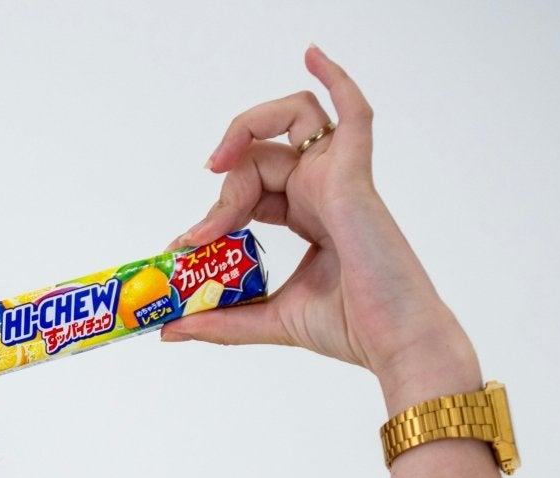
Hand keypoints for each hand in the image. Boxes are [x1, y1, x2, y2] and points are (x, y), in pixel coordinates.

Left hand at [161, 45, 477, 386]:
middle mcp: (324, 189)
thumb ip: (220, 320)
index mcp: (309, 215)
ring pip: (292, 121)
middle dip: (223, 192)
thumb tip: (167, 330)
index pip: (251, 189)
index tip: (186, 245)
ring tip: (218, 162)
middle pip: (260, 158)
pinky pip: (353, 112)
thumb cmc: (351, 327)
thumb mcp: (268, 320)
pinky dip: (336, 78)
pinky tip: (312, 53)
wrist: (393, 343)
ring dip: (247, 130)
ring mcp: (341, 178)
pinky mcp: (356, 177)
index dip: (215, 210)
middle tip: (200, 235)